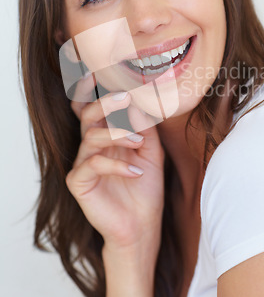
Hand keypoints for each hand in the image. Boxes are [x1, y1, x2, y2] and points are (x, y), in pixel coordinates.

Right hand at [66, 74, 164, 254]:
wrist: (142, 225)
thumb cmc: (145, 187)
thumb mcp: (151, 152)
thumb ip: (145, 126)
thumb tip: (140, 100)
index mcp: (105, 135)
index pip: (92, 107)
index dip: (88, 89)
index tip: (96, 70)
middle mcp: (90, 146)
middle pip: (87, 115)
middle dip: (105, 103)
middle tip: (125, 96)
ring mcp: (82, 164)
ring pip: (90, 137)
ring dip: (118, 134)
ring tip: (140, 142)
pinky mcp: (78, 182)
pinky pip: (92, 164)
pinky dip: (117, 164)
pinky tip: (136, 170)